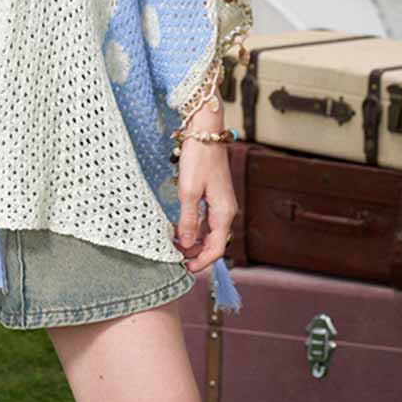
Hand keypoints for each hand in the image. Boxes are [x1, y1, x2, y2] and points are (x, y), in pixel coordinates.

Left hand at [172, 121, 237, 273]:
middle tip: (176, 257)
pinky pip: (207, 219)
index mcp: (224, 212)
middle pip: (214, 242)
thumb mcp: (188, 191)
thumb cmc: (199, 159)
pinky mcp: (215, 195)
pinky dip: (195, 227)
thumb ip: (188, 220)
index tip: (186, 268)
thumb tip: (187, 243)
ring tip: (175, 244)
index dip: (202, 261)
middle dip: (196, 252)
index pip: (217, 248)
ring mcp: (221, 202)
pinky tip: (181, 227)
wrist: (205, 133)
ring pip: (210, 231)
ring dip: (195, 240)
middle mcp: (226, 210)